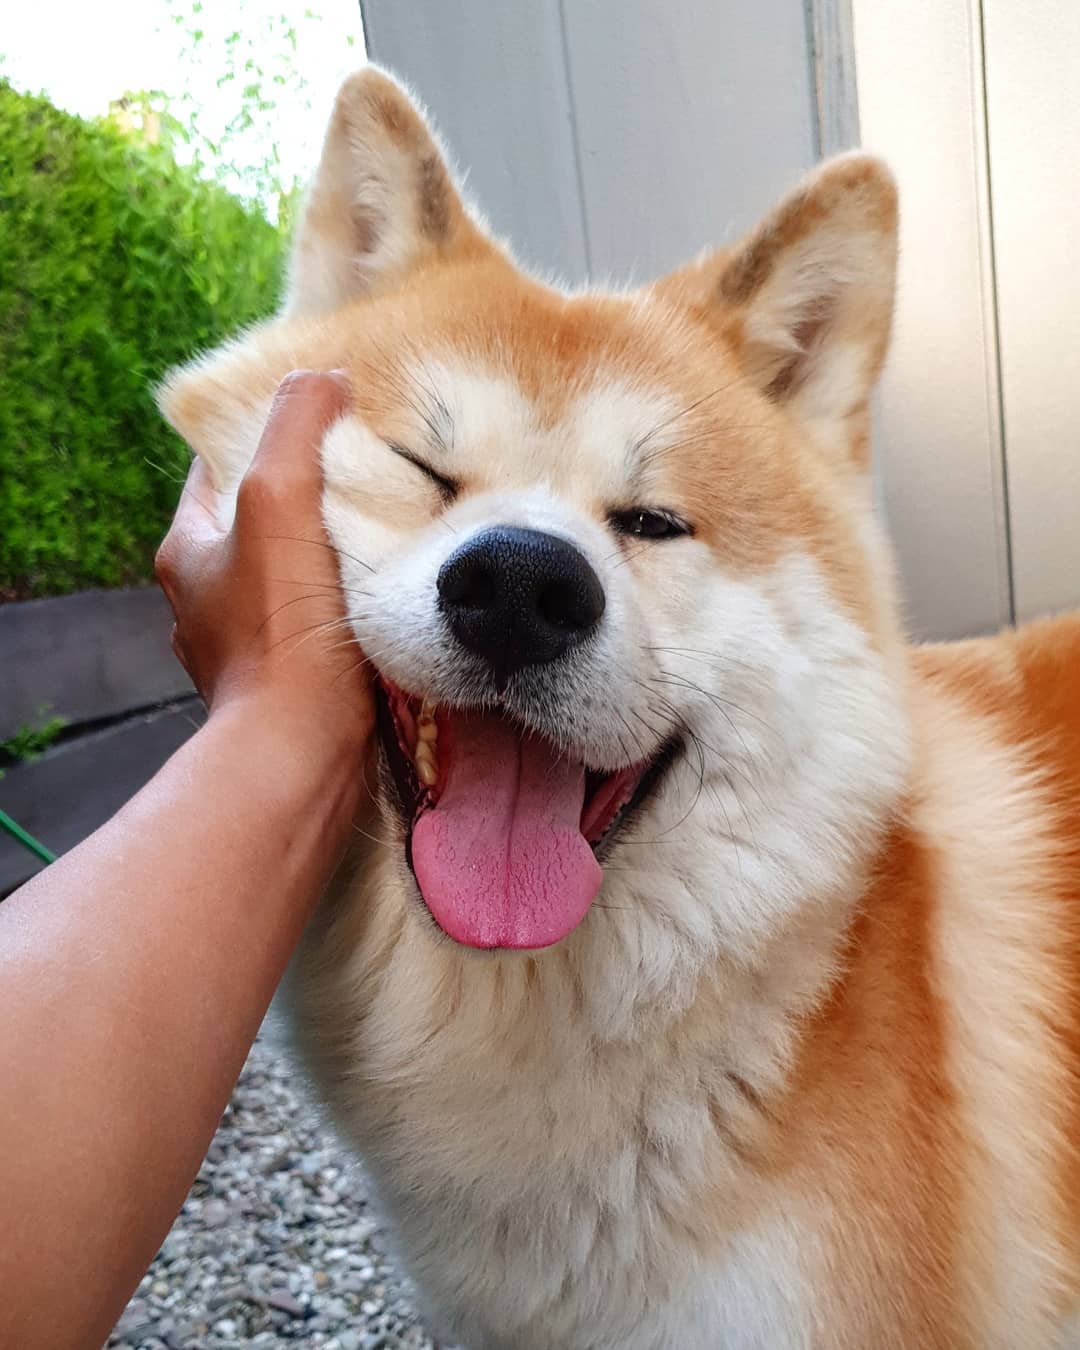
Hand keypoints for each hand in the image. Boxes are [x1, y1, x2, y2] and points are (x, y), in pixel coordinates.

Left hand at [155, 370, 373, 745]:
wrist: (303, 750)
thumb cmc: (284, 628)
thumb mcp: (280, 500)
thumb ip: (296, 429)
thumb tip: (323, 379)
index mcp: (190, 550)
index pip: (221, 467)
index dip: (267, 434)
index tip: (323, 418)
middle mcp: (208, 596)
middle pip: (263, 520)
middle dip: (311, 494)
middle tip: (370, 467)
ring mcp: (247, 643)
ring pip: (294, 572)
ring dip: (335, 551)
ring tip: (391, 523)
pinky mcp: (291, 680)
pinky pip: (319, 619)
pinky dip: (347, 601)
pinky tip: (390, 588)